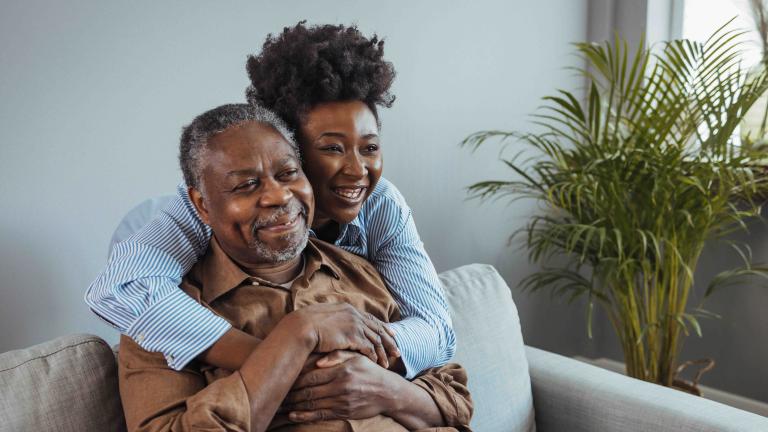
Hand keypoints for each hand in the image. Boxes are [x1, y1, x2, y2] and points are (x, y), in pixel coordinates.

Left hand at [283, 354, 401, 422]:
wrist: (388, 392)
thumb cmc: (370, 370)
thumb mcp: (357, 357)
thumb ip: (338, 355)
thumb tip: (318, 360)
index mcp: (341, 370)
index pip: (312, 375)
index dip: (295, 377)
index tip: (283, 376)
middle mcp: (340, 386)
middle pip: (308, 390)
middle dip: (290, 393)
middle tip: (276, 392)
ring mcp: (341, 401)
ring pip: (312, 403)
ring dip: (294, 405)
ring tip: (280, 404)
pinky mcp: (343, 412)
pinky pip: (320, 415)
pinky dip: (305, 416)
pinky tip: (293, 415)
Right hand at [293, 303, 398, 367]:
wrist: (301, 327)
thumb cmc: (306, 325)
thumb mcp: (322, 317)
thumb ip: (334, 320)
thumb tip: (334, 325)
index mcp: (348, 308)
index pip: (371, 319)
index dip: (382, 327)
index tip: (392, 333)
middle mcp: (354, 315)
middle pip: (378, 329)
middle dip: (389, 341)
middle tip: (397, 351)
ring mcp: (355, 325)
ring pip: (376, 340)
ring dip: (383, 352)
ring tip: (388, 363)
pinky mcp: (353, 336)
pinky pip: (369, 348)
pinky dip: (374, 356)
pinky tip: (376, 364)